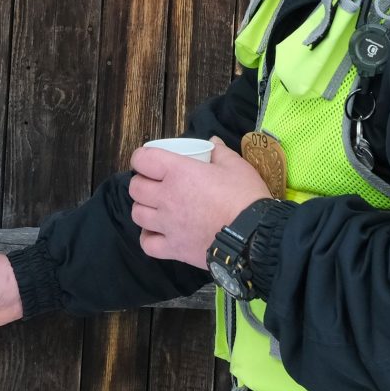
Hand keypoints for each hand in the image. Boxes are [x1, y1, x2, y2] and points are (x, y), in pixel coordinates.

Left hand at [128, 138, 269, 267]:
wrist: (254, 235)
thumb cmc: (244, 196)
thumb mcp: (236, 165)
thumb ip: (220, 152)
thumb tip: (213, 142)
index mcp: (178, 172)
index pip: (143, 160)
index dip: (142, 158)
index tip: (149, 160)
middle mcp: (166, 197)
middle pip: (135, 188)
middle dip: (142, 182)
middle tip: (155, 183)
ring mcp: (167, 225)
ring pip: (137, 215)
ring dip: (144, 208)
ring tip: (156, 207)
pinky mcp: (174, 249)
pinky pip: (147, 244)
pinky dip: (148, 238)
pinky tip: (158, 232)